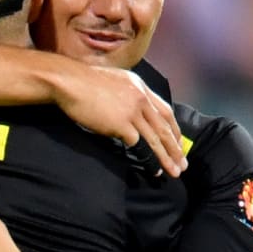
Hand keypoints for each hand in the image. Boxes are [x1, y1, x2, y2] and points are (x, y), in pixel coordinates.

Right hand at [54, 66, 186, 176]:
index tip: (177, 142)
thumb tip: (129, 107)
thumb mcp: (113, 80)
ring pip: (156, 138)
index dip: (173, 128)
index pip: (165, 109)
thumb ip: (126, 92)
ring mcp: (132, 111)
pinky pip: (140, 146)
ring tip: (174, 171)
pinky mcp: (122, 124)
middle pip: (164, 126)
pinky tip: (152, 169)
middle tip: (183, 163)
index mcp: (140, 86)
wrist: (69, 82)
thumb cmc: (83, 81)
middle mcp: (141, 98)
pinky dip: (148, 159)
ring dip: (167, 157)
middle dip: (175, 147)